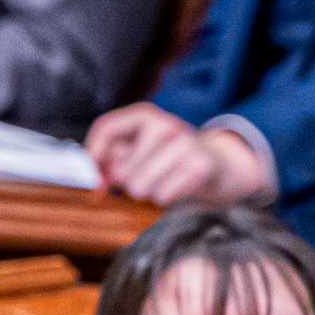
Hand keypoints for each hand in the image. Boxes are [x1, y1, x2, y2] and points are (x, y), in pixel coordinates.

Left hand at [89, 106, 272, 205]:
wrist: (220, 164)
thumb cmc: (170, 159)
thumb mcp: (141, 151)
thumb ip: (113, 160)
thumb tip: (96, 180)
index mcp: (145, 115)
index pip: (107, 128)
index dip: (94, 157)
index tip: (96, 183)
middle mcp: (164, 123)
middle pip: (123, 171)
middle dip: (129, 183)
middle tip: (148, 177)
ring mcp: (184, 143)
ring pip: (140, 187)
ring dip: (149, 193)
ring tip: (166, 181)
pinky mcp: (199, 166)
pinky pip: (163, 197)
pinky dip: (167, 199)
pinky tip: (179, 187)